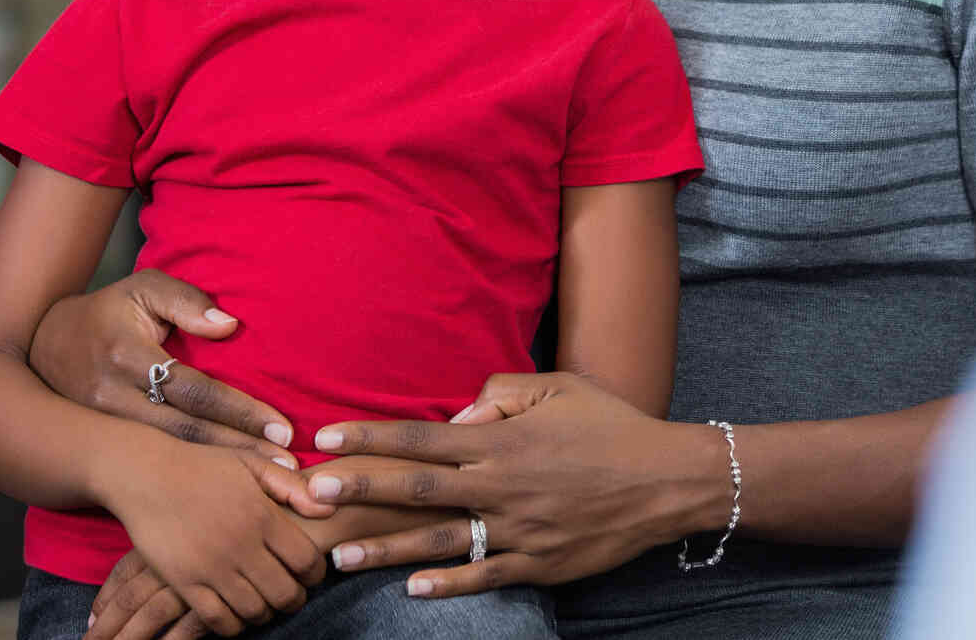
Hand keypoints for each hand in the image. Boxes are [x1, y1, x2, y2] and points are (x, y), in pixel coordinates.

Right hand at [30, 270, 328, 515]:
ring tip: (267, 483)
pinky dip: (191, 473)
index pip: (194, 390)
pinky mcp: (97, 445)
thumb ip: (187, 301)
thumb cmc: (107, 312)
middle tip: (288, 468)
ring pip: (167, 454)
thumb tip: (229, 325)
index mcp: (126, 355)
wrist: (38, 343)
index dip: (239, 411)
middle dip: (238, 451)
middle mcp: (110, 398)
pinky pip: (151, 461)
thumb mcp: (143, 289)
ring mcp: (100, 427)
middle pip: (184, 432)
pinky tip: (225, 483)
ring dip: (219, 469)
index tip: (281, 428)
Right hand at [101, 439, 326, 635]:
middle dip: (294, 600)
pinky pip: (216, 619)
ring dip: (265, 613)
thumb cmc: (203, 466)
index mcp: (264, 515)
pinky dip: (232, 625)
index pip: (306, 560)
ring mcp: (212, 566)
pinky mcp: (184, 582)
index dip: (315, 573)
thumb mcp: (251, 463)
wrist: (147, 475)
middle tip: (292, 597)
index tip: (312, 575)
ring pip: (253, 610)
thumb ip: (291, 486)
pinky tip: (235, 614)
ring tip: (265, 606)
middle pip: (284, 592)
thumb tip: (327, 509)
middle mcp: (242, 545)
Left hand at [310, 373, 727, 595]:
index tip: (324, 438)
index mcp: (502, 440)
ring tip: (340, 556)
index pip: (421, 437)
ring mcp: (518, 529)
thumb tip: (459, 415)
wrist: (667, 480)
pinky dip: (447, 583)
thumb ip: (502, 392)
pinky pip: (483, 574)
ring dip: (386, 549)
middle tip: (309, 494)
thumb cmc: (611, 425)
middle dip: (359, 490)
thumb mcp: (560, 387)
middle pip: (416, 488)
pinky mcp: (537, 563)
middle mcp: (501, 485)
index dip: (370, 437)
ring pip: (439, 541)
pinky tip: (412, 587)